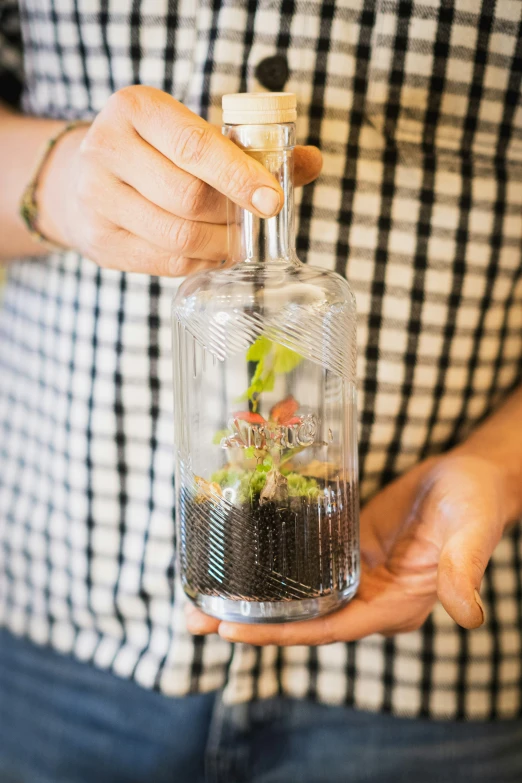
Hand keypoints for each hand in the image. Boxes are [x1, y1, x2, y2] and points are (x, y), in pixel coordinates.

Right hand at [37, 86, 321, 275]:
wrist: (81, 177)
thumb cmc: (155, 153)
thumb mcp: (192, 133)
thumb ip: (250, 148)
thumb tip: (311, 162)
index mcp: (136, 108)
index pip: (195, 146)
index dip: (240, 176)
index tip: (273, 201)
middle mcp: (106, 148)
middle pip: (189, 197)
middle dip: (232, 217)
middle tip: (255, 224)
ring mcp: (96, 198)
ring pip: (177, 235)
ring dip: (220, 245)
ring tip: (237, 241)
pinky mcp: (99, 240)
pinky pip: (165, 262)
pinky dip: (200, 262)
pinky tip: (212, 253)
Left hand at [186, 454, 511, 644]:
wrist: (470, 477)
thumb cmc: (476, 505)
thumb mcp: (470, 533)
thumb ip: (463, 571)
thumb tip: (469, 617)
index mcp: (394, 606)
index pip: (329, 629)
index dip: (281, 633)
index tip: (232, 629)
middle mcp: (368, 598)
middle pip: (301, 618)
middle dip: (249, 621)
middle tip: (193, 618)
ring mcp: (354, 574)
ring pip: (296, 593)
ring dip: (251, 595)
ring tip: (198, 593)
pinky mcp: (345, 547)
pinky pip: (304, 563)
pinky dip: (270, 564)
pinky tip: (239, 556)